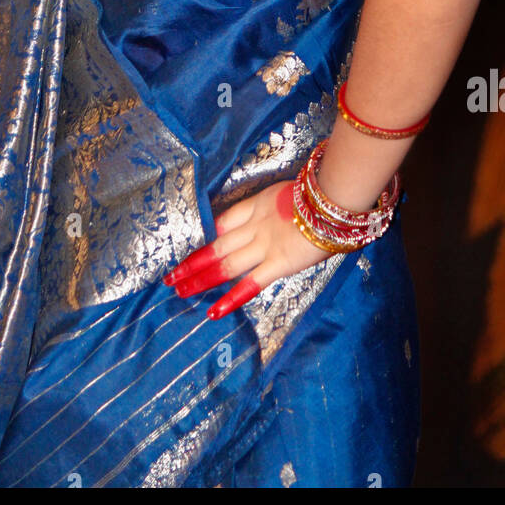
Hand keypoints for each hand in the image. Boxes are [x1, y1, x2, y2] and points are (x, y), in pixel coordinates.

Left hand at [162, 179, 332, 318]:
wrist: (334, 199)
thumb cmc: (324, 193)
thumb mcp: (295, 193)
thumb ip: (283, 207)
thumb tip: (283, 217)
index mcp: (258, 205)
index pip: (224, 221)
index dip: (207, 235)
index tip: (193, 246)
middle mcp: (255, 226)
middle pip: (216, 244)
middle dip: (193, 261)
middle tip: (170, 275)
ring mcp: (264, 246)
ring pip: (225, 263)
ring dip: (200, 278)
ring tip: (178, 290)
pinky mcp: (278, 264)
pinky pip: (250, 284)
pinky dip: (230, 299)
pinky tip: (213, 311)